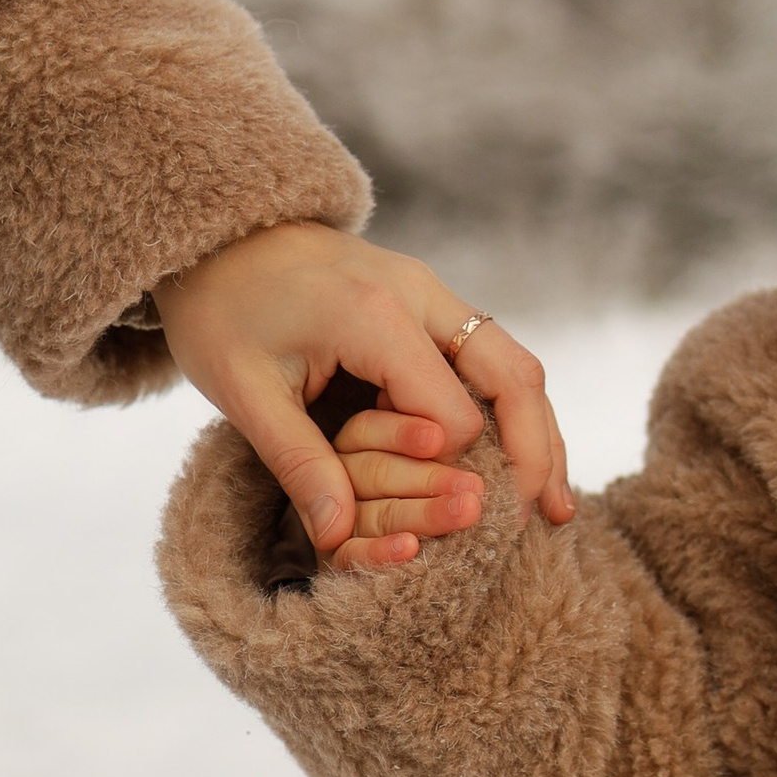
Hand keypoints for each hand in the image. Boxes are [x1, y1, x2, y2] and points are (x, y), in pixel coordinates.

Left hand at [154, 222, 573, 556]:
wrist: (222, 237)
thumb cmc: (223, 313)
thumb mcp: (243, 394)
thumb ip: (298, 464)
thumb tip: (336, 539)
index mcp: (375, 316)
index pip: (452, 414)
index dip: (449, 471)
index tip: (434, 513)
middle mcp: (423, 295)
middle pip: (514, 378)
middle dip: (535, 452)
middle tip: (545, 518)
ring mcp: (435, 294)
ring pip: (518, 364)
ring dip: (540, 432)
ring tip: (553, 504)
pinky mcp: (434, 302)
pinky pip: (494, 358)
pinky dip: (515, 410)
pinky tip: (526, 459)